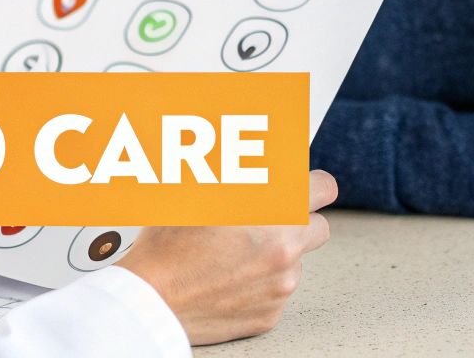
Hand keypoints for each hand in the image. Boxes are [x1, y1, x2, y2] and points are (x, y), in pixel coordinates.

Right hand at [118, 170, 337, 344]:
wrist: (151, 299)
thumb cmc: (168, 244)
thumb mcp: (200, 190)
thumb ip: (240, 175)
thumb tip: (260, 159)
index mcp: (273, 211)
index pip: (322, 188)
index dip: (309, 185)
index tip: (300, 188)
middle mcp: (285, 249)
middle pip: (317, 228)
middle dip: (296, 222)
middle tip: (264, 220)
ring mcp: (280, 285)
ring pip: (295, 262)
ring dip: (275, 255)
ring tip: (234, 252)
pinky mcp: (270, 314)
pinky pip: (276, 292)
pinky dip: (260, 284)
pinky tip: (228, 277)